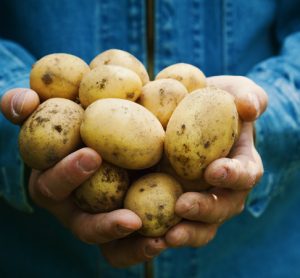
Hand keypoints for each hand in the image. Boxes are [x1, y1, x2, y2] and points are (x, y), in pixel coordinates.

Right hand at [1, 88, 166, 266]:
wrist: (99, 133)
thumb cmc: (71, 124)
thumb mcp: (47, 111)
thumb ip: (25, 106)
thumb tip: (25, 103)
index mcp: (54, 184)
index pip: (53, 185)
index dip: (68, 174)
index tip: (92, 156)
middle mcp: (76, 208)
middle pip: (85, 227)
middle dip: (105, 225)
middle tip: (132, 220)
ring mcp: (100, 218)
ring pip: (111, 245)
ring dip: (133, 247)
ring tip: (158, 241)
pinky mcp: (124, 221)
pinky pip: (132, 244)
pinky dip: (147, 245)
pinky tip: (169, 237)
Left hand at [165, 76, 267, 246]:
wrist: (183, 112)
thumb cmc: (211, 101)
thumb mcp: (232, 91)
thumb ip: (248, 96)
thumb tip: (249, 107)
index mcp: (239, 165)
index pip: (245, 174)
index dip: (234, 175)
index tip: (214, 169)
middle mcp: (222, 188)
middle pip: (222, 208)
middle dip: (206, 210)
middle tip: (183, 206)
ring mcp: (199, 198)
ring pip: (200, 226)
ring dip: (186, 233)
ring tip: (166, 236)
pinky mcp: (173, 203)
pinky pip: (171, 224)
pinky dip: (160, 232)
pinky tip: (141, 231)